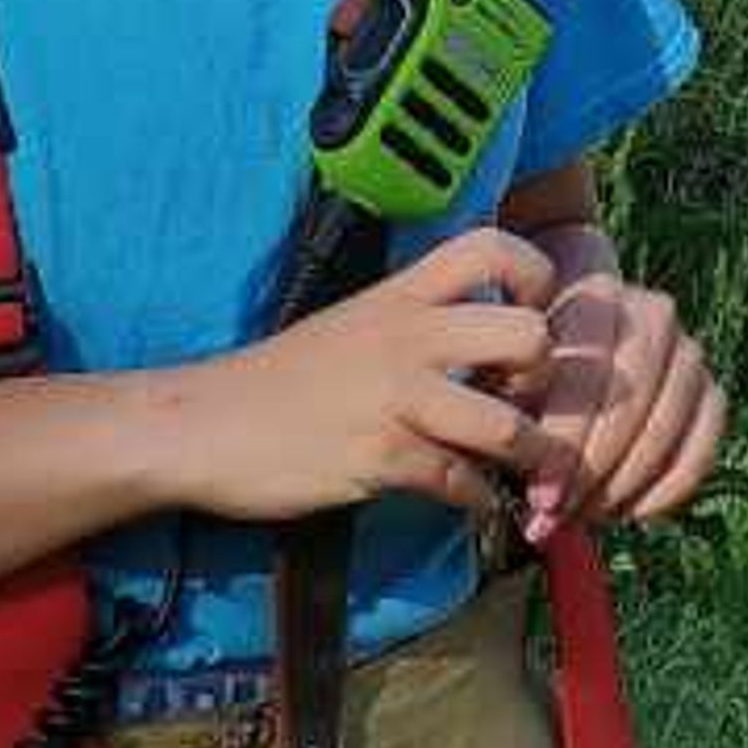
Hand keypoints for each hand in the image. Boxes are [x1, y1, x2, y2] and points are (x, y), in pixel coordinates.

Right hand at [152, 224, 561, 526]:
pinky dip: (476, 501)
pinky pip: (461, 484)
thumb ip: (416, 325)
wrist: (197, 425)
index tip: (531, 316)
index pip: (496, 246)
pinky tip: (467, 501)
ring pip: (508, 424)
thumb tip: (488, 348)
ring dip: (528, 457)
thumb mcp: (350, 326)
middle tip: (528, 403)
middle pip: (529, 335)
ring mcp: (394, 398)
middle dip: (549, 380)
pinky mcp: (378, 458)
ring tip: (516, 468)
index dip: (536, 279)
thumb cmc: (276, 381)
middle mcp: (405, 336)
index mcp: (400, 294)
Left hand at [503, 259, 728, 543]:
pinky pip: (702, 450)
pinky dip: (669, 491)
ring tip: (587, 516)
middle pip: (631, 408)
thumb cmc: (529, 367)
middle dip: (592, 475)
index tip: (540, 501)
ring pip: (666, 432)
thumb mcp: (504, 370)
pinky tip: (632, 514)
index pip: (588, 381)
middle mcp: (655, 315)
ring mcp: (690, 354)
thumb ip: (505, 401)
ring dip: (625, 487)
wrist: (575, 346)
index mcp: (597, 298)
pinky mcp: (712, 393)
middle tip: (560, 516)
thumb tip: (515, 452)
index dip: (564, 449)